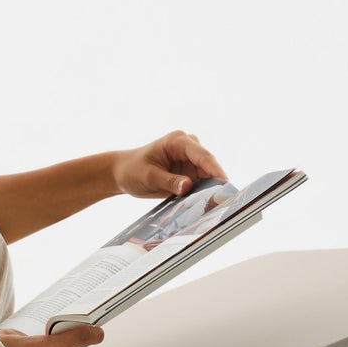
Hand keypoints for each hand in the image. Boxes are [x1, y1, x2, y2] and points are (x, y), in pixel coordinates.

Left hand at [110, 131, 228, 201]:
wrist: (122, 173)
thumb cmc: (132, 170)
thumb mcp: (148, 177)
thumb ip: (169, 181)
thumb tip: (188, 186)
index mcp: (177, 141)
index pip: (202, 155)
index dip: (215, 169)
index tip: (224, 182)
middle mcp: (188, 148)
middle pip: (209, 165)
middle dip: (216, 181)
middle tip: (223, 199)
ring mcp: (190, 160)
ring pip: (208, 176)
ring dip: (211, 189)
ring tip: (216, 205)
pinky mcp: (189, 172)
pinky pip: (201, 183)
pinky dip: (204, 193)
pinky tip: (206, 205)